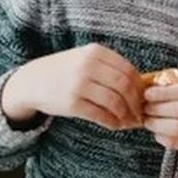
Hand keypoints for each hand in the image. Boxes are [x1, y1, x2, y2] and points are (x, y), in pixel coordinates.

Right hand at [2, 43, 144, 129]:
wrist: (31, 81)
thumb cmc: (65, 71)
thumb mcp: (86, 58)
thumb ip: (110, 67)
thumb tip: (141, 88)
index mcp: (96, 52)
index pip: (129, 70)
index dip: (140, 87)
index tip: (145, 98)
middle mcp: (88, 66)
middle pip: (125, 86)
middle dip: (136, 103)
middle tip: (140, 113)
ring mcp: (79, 84)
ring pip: (115, 102)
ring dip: (126, 115)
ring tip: (129, 122)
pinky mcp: (72, 103)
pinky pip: (100, 115)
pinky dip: (112, 122)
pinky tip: (115, 126)